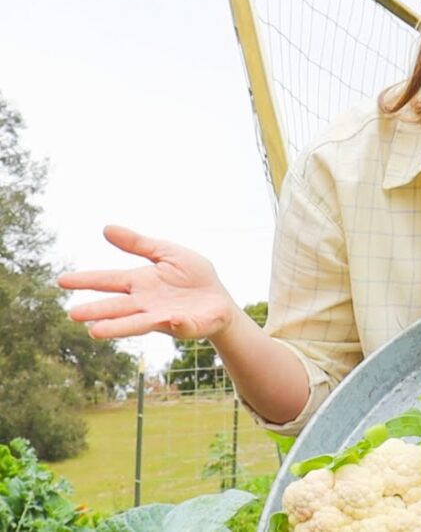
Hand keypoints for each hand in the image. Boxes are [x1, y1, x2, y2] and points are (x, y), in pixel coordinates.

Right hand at [58, 225, 239, 340]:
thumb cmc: (193, 277)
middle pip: (117, 306)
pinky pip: (178, 324)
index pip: (109, 281)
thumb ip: (139, 244)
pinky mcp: (184, 325)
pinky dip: (174, 322)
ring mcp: (162, 316)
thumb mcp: (167, 253)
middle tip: (73, 314)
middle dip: (96, 310)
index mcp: (141, 282)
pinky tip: (169, 319)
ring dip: (118, 327)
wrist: (219, 300)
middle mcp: (145, 302)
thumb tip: (106, 228)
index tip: (62, 281)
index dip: (87, 280)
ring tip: (94, 332)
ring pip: (136, 322)